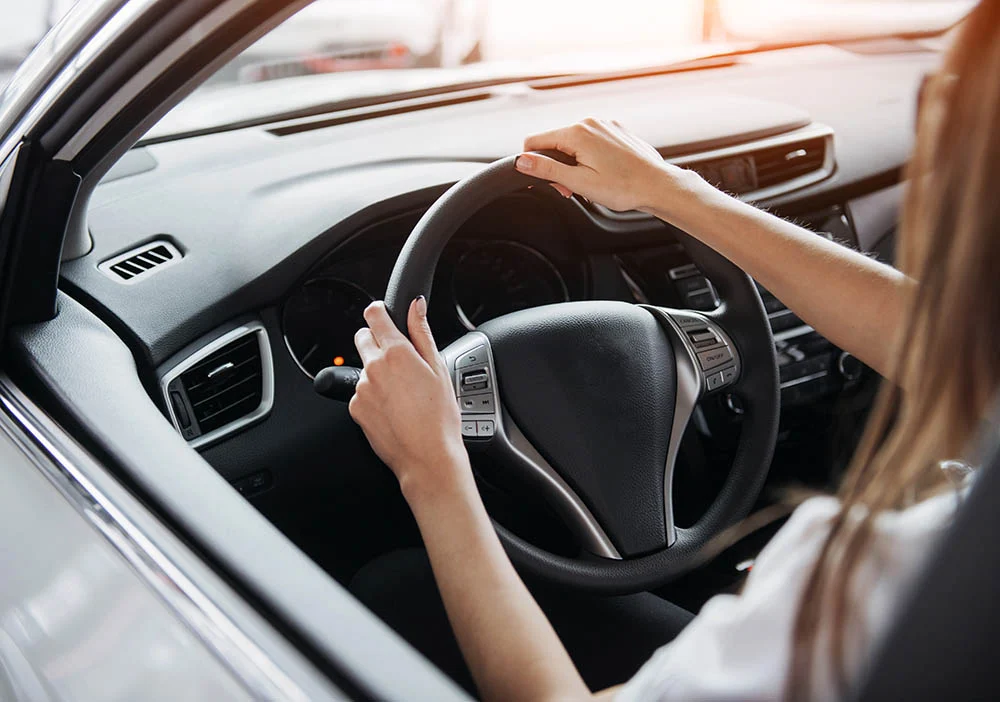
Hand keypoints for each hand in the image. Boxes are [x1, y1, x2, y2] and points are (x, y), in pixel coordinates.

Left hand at [350, 297, 470, 499]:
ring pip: (364, 368)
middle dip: (377, 341)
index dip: (380, 312)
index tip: (385, 316)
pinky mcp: (355, 408)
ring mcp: (361, 389)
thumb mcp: (439, 368)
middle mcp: (373, 367)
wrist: (427, 457)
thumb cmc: (439, 417)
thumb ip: (422, 332)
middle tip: (400, 361)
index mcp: (396, 352)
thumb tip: (415, 305)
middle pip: (363, 338)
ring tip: (403, 394)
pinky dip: (373, 396)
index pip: (374, 315)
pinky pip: (361, 393)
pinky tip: (394, 409)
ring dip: (377, 373)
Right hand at [516, 117, 689, 211]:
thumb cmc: (624, 187)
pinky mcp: (616, 131)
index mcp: (577, 133)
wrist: (658, 185)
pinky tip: (602, 174)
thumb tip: (521, 160)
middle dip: (556, 166)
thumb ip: (547, 169)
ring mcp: (605, 125)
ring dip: (573, 163)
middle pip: (555, 142)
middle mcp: (590, 123)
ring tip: (589, 183)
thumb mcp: (579, 182)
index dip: (533, 163)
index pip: (534, 141)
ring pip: (573, 143)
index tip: (547, 181)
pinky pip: (591, 142)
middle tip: (571, 189)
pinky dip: (589, 157)